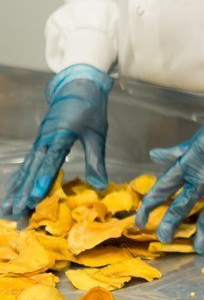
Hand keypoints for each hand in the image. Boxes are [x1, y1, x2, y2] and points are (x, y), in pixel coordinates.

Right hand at [2, 64, 112, 218]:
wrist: (77, 85)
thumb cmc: (90, 109)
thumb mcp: (97, 133)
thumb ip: (96, 159)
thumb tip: (99, 185)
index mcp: (60, 136)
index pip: (50, 162)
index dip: (41, 181)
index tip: (34, 199)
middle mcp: (45, 140)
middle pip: (32, 170)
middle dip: (22, 193)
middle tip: (14, 214)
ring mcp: (39, 142)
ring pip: (25, 169)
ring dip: (16, 190)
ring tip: (7, 210)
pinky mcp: (39, 143)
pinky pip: (26, 164)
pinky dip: (18, 178)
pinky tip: (11, 191)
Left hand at [135, 81, 203, 252]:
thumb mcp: (196, 138)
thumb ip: (176, 153)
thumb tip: (154, 156)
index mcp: (189, 161)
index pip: (163, 188)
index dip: (149, 205)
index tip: (140, 218)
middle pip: (182, 206)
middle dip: (170, 224)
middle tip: (162, 238)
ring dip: (201, 232)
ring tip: (196, 247)